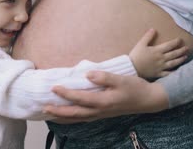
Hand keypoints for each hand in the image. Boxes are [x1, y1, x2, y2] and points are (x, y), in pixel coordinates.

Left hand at [43, 71, 168, 122]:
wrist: (148, 100)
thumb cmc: (135, 88)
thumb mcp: (121, 79)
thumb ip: (104, 77)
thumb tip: (88, 74)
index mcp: (103, 101)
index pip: (80, 98)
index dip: (65, 93)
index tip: (53, 88)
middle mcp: (100, 110)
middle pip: (74, 113)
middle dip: (58, 111)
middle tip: (44, 107)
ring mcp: (101, 114)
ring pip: (77, 118)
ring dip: (63, 117)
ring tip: (49, 114)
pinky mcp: (102, 114)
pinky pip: (83, 118)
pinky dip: (72, 118)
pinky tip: (66, 116)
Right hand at [130, 29, 187, 77]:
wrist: (131, 68)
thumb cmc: (136, 55)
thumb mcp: (140, 44)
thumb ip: (148, 36)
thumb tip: (153, 29)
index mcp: (157, 51)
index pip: (169, 45)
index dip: (176, 42)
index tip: (180, 40)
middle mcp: (161, 58)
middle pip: (174, 54)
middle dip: (181, 50)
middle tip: (187, 48)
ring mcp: (161, 67)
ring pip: (173, 63)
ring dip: (180, 59)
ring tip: (185, 57)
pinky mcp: (158, 73)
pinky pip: (168, 73)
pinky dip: (174, 72)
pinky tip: (178, 71)